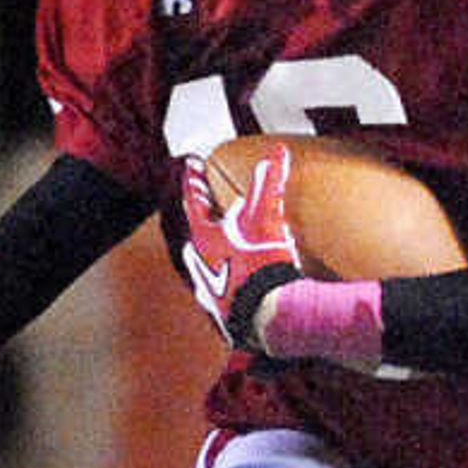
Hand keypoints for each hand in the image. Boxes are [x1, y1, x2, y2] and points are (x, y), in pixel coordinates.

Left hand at [179, 144, 306, 349]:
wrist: (268, 313)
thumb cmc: (260, 264)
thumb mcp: (265, 217)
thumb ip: (269, 183)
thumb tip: (277, 154)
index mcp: (204, 239)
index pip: (195, 201)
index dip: (194, 181)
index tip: (191, 166)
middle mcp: (202, 264)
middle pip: (198, 237)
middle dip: (205, 223)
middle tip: (210, 213)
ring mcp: (212, 290)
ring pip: (209, 266)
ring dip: (219, 255)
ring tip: (231, 249)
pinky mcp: (227, 312)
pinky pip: (226, 291)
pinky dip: (235, 282)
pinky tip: (246, 284)